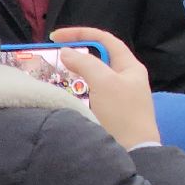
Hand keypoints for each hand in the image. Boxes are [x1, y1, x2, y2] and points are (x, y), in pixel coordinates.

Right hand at [52, 27, 158, 149]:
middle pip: (97, 57)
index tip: (55, 36)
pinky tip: (63, 93)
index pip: (105, 40)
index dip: (81, 34)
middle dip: (74, 54)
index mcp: (130, 66)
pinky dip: (75, 90)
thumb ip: (85, 64)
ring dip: (73, 73)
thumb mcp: (104, 82)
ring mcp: (117, 95)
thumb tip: (66, 52)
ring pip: (91, 76)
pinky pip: (89, 93)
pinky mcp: (108, 111)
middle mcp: (125, 77)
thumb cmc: (122, 113)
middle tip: (51, 57)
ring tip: (53, 74)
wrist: (133, 151)